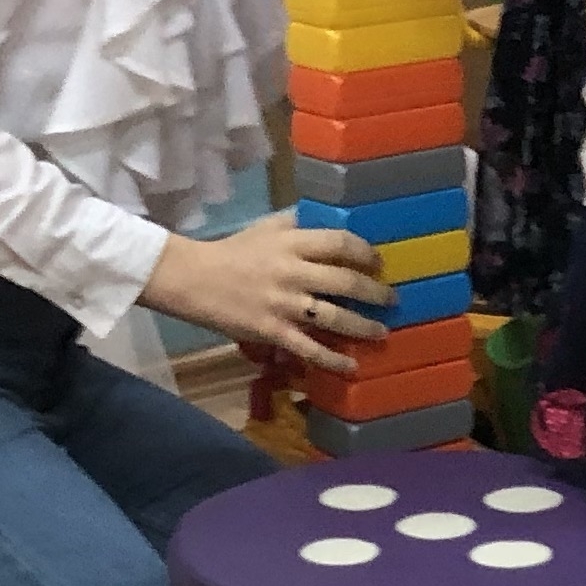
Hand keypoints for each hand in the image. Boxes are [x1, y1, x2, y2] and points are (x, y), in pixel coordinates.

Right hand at [146, 217, 388, 371]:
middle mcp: (292, 272)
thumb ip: (296, 224)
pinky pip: (310, 349)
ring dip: (363, 327)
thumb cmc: (232, 252)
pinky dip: (333, 360)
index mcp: (291, 243)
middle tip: (392, 300)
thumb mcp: (265, 228)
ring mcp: (283, 305)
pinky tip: (352, 366)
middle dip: (375, 293)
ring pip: (334, 318)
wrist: (193, 279)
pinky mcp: (272, 331)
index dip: (365, 253)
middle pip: (345, 282)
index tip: (378, 262)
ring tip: (381, 332)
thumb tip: (328, 219)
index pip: (339, 243)